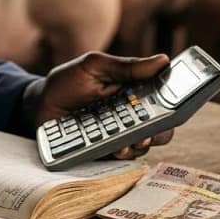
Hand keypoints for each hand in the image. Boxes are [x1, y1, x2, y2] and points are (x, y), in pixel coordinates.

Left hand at [21, 52, 174, 159]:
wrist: (37, 106)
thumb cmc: (67, 83)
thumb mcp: (94, 66)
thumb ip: (126, 66)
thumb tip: (163, 60)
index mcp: (134, 91)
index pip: (165, 99)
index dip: (178, 102)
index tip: (182, 102)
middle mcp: (131, 115)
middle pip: (161, 127)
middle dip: (161, 129)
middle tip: (153, 128)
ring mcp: (119, 135)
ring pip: (144, 145)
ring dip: (142, 143)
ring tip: (133, 140)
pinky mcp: (105, 152)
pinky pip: (122, 158)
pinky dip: (123, 154)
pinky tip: (117, 149)